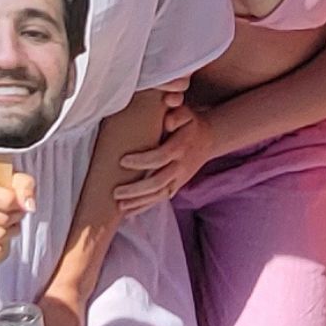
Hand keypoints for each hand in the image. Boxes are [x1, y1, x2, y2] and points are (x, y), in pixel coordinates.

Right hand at [0, 156, 32, 264]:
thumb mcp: (12, 174)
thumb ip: (24, 186)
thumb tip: (28, 206)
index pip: (6, 201)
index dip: (18, 202)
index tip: (16, 197)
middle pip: (2, 220)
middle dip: (14, 215)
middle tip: (13, 209)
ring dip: (9, 229)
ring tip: (7, 218)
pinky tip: (1, 239)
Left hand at [115, 99, 216, 215]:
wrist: (209, 139)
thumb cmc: (190, 123)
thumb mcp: (186, 113)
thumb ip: (178, 114)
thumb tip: (167, 121)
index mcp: (180, 147)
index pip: (160, 157)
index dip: (142, 161)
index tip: (122, 161)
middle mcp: (181, 166)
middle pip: (158, 182)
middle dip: (137, 189)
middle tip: (116, 192)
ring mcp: (180, 178)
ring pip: (159, 195)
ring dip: (139, 202)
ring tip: (119, 205)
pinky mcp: (177, 185)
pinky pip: (161, 199)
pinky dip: (145, 206)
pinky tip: (129, 212)